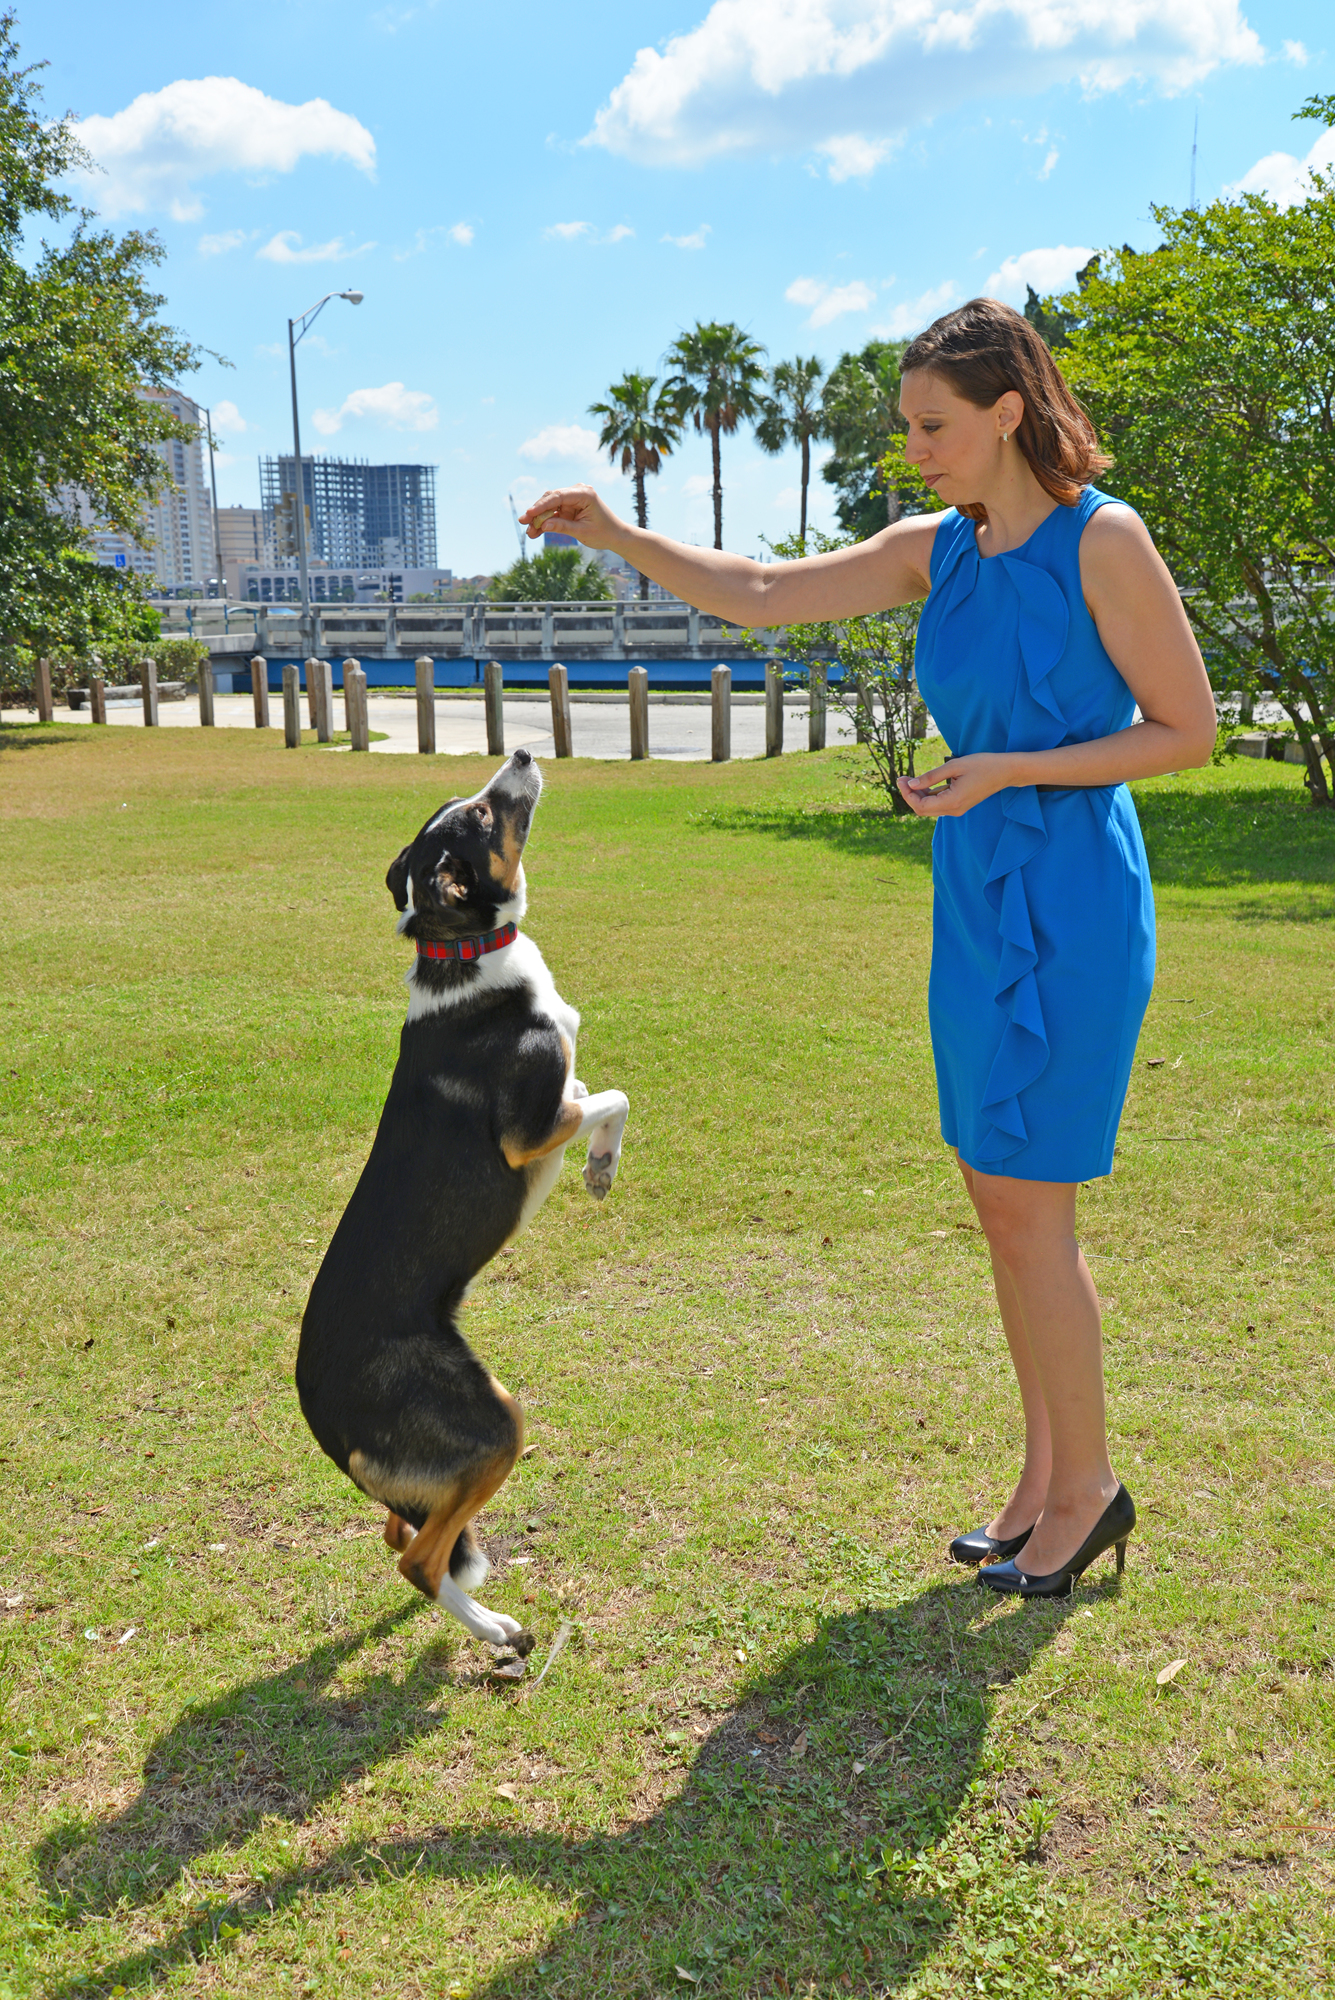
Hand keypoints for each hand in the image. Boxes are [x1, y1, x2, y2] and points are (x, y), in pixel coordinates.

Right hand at [518, 484, 624, 547]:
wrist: (616, 536)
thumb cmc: (604, 533)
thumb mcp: (582, 532)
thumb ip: (562, 527)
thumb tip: (543, 526)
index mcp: (584, 494)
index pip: (558, 496)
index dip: (541, 505)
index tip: (529, 513)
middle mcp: (577, 492)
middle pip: (551, 499)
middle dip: (537, 512)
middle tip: (524, 523)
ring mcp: (572, 499)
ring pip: (549, 506)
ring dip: (539, 519)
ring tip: (529, 533)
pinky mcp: (569, 507)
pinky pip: (553, 513)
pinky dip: (546, 522)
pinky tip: (535, 531)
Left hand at [896, 754, 1013, 817]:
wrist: (1006, 771)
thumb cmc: (982, 765)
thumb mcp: (954, 766)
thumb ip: (931, 776)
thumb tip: (911, 784)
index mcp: (952, 802)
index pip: (921, 806)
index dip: (907, 794)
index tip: (901, 779)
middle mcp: (954, 810)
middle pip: (922, 810)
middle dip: (909, 795)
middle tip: (901, 778)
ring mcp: (957, 809)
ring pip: (929, 808)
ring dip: (917, 795)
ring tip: (908, 779)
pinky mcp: (958, 804)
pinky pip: (938, 803)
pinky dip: (927, 795)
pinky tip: (921, 783)